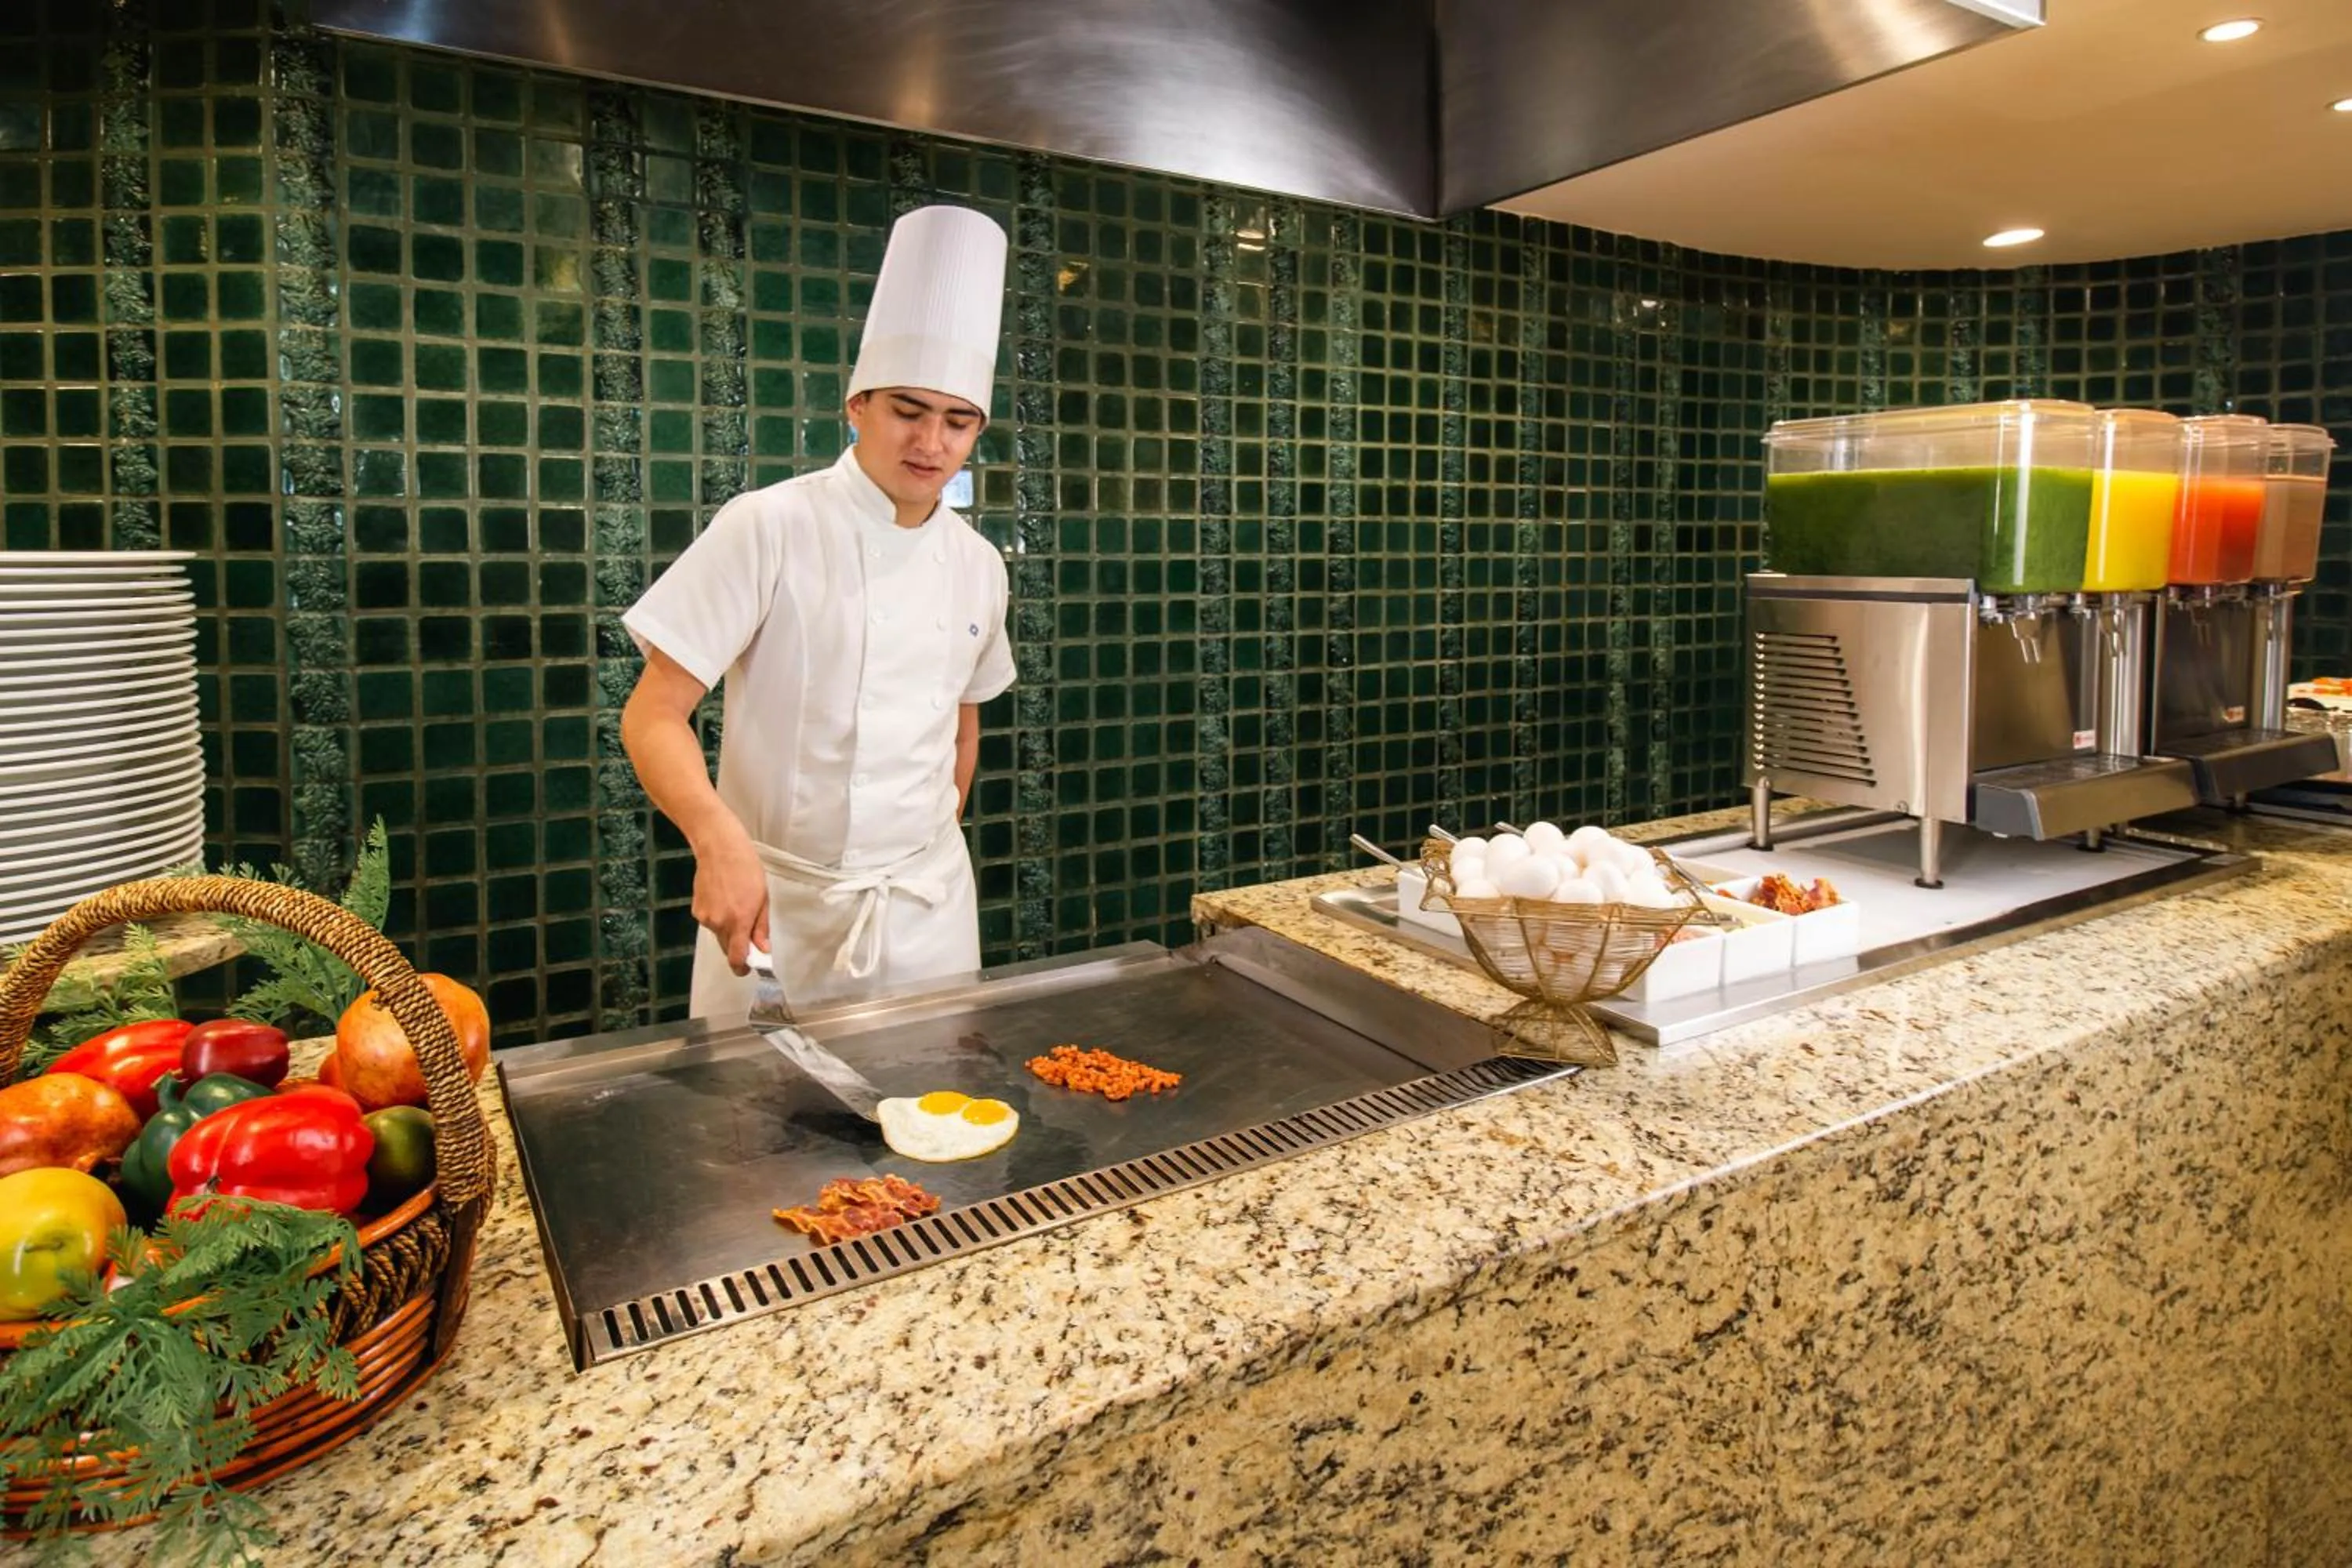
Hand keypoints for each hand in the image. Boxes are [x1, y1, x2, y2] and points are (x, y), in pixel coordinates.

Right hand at [690, 821, 769, 975]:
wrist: (719, 848)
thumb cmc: (746, 869)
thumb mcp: (763, 898)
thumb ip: (761, 928)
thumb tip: (763, 950)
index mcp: (738, 922)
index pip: (737, 958)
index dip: (743, 967)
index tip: (749, 968)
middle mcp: (718, 923)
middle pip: (727, 949)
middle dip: (739, 948)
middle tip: (749, 934)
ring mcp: (704, 917)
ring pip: (719, 935)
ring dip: (728, 930)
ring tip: (735, 905)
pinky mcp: (696, 910)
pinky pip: (710, 923)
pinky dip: (718, 918)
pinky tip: (723, 899)